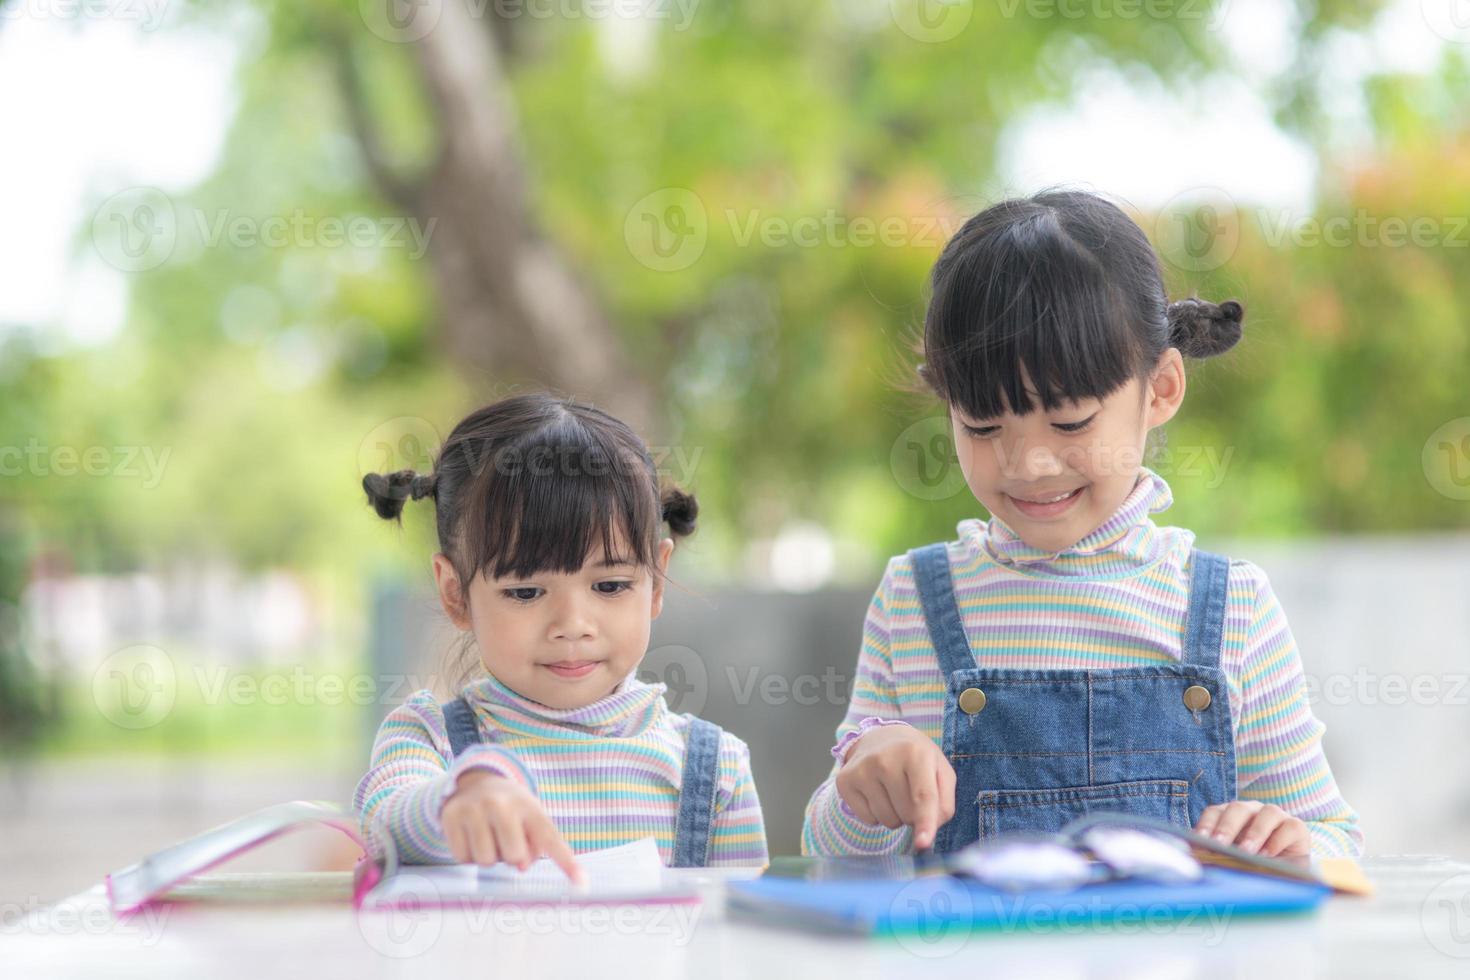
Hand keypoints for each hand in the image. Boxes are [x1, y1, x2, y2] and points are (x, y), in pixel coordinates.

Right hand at [441, 769, 584, 883]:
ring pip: (485, 860)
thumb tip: (521, 865)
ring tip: (490, 838)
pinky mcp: (450, 816)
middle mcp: (501, 804)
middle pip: (513, 857)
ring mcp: (473, 808)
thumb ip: (537, 845)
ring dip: (489, 858)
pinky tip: (472, 837)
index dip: (567, 863)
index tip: (582, 884)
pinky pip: (461, 857)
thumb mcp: (531, 819)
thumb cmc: (511, 810)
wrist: (477, 783)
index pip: (550, 839)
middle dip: (512, 857)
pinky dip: (468, 855)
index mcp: (529, 807)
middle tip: (507, 841)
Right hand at [836, 723, 955, 848]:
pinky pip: (868, 820)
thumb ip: (944, 803)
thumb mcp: (940, 771)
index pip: (923, 796)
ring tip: (894, 791)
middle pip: (907, 814)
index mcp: (915, 753)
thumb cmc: (916, 759)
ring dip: (896, 816)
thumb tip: (928, 832)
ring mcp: (862, 770)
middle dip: (914, 814)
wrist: (880, 738)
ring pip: (887, 820)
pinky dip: (877, 815)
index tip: (923, 844)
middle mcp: (885, 760)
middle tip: (910, 792)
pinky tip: (877, 793)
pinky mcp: (844, 781)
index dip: (925, 822)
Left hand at [1194, 800, 1310, 862]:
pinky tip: (1269, 855)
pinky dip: (1278, 840)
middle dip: (1227, 827)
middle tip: (1220, 844)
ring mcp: (1276, 816)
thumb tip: (1200, 863)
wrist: (1288, 873)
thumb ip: (1218, 858)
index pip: (1215, 812)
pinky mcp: (1297, 827)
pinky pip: (1290, 827)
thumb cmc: (1254, 865)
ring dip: (1255, 832)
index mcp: (1231, 815)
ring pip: (1267, 813)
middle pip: (1238, 809)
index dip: (1206, 824)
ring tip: (1246, 852)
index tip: (1200, 841)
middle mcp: (1253, 811)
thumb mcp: (1234, 862)